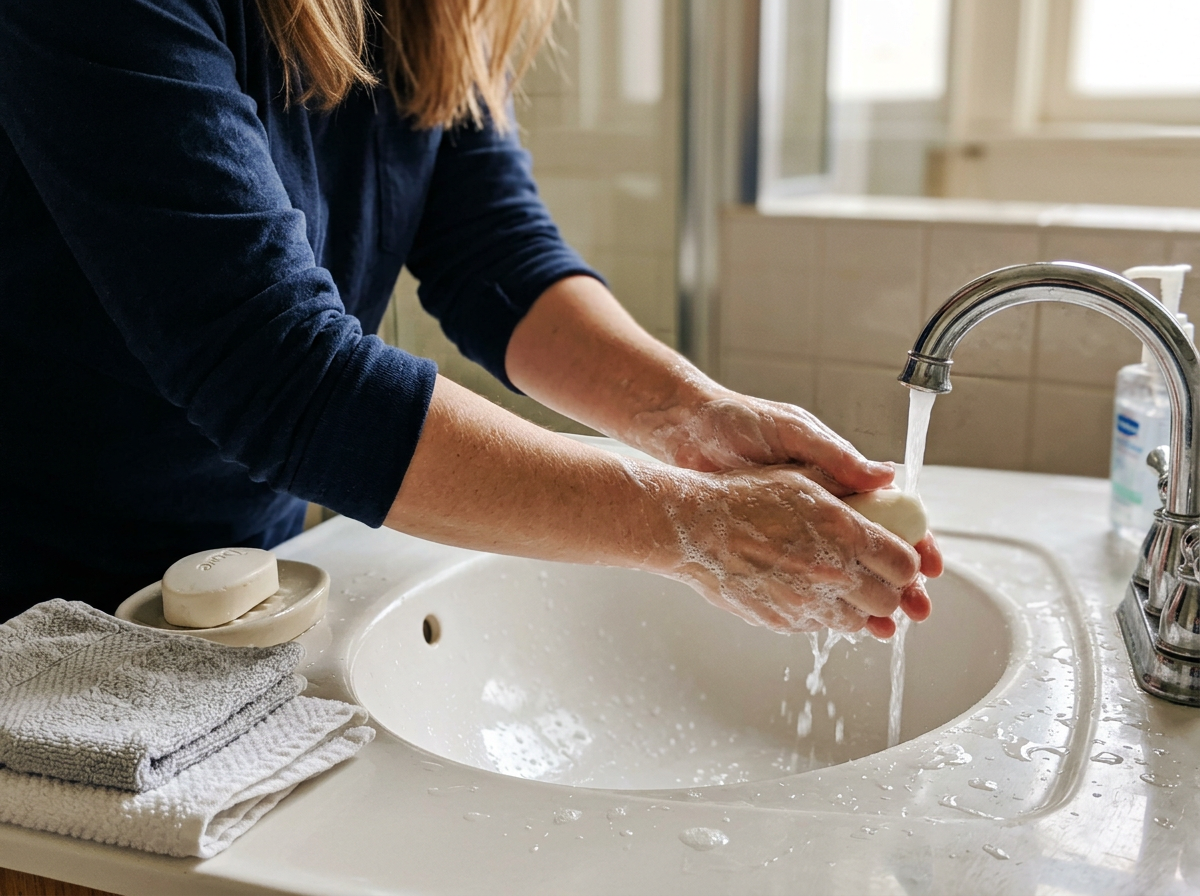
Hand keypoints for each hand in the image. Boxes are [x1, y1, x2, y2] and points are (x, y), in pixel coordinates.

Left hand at [629, 389, 941, 635]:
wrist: (686, 432)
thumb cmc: (739, 423)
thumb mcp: (792, 433)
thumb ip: (835, 457)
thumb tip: (886, 476)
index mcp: (838, 477)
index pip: (890, 514)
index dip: (915, 541)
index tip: (929, 567)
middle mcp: (823, 506)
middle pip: (876, 551)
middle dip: (900, 582)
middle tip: (917, 610)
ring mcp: (797, 527)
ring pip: (843, 570)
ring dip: (866, 599)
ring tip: (882, 627)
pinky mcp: (770, 541)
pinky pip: (804, 574)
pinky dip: (824, 597)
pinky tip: (836, 620)